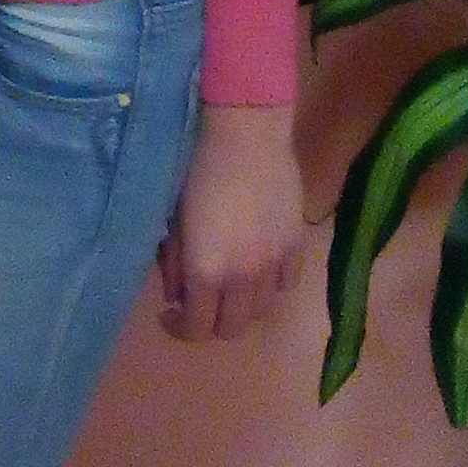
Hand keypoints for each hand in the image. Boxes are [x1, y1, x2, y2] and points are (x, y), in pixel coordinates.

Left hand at [157, 101, 311, 343]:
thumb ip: (174, 264)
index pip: (197, 329)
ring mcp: (274, 265)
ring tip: (229, 286)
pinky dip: (272, 285)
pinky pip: (287, 283)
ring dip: (242, 307)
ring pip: (262, 311)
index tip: (171, 315)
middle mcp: (243, 279)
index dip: (180, 329)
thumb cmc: (196, 172)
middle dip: (211, 323)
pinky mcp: (296, 245)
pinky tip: (259, 268)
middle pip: (232, 328)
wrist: (245, 137)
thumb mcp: (173, 221)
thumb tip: (178, 295)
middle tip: (198, 304)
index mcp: (206, 273)